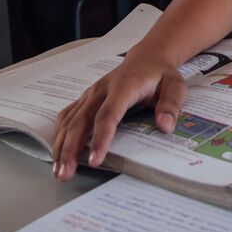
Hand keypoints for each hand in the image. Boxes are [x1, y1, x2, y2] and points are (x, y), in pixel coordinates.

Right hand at [52, 50, 186, 180]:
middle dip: (71, 149)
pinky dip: (59, 134)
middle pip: (81, 121)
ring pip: (70, 121)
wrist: (147, 58)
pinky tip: (56, 152)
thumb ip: (171, 105)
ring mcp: (90, 94)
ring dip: (61, 146)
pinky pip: (67, 116)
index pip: (108, 115)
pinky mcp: (85, 98)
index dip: (100, 138)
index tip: (95, 160)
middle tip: (65, 174)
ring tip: (58, 171)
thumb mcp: (175, 86)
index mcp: (123, 86)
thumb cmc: (161, 75)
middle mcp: (101, 90)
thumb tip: (165, 126)